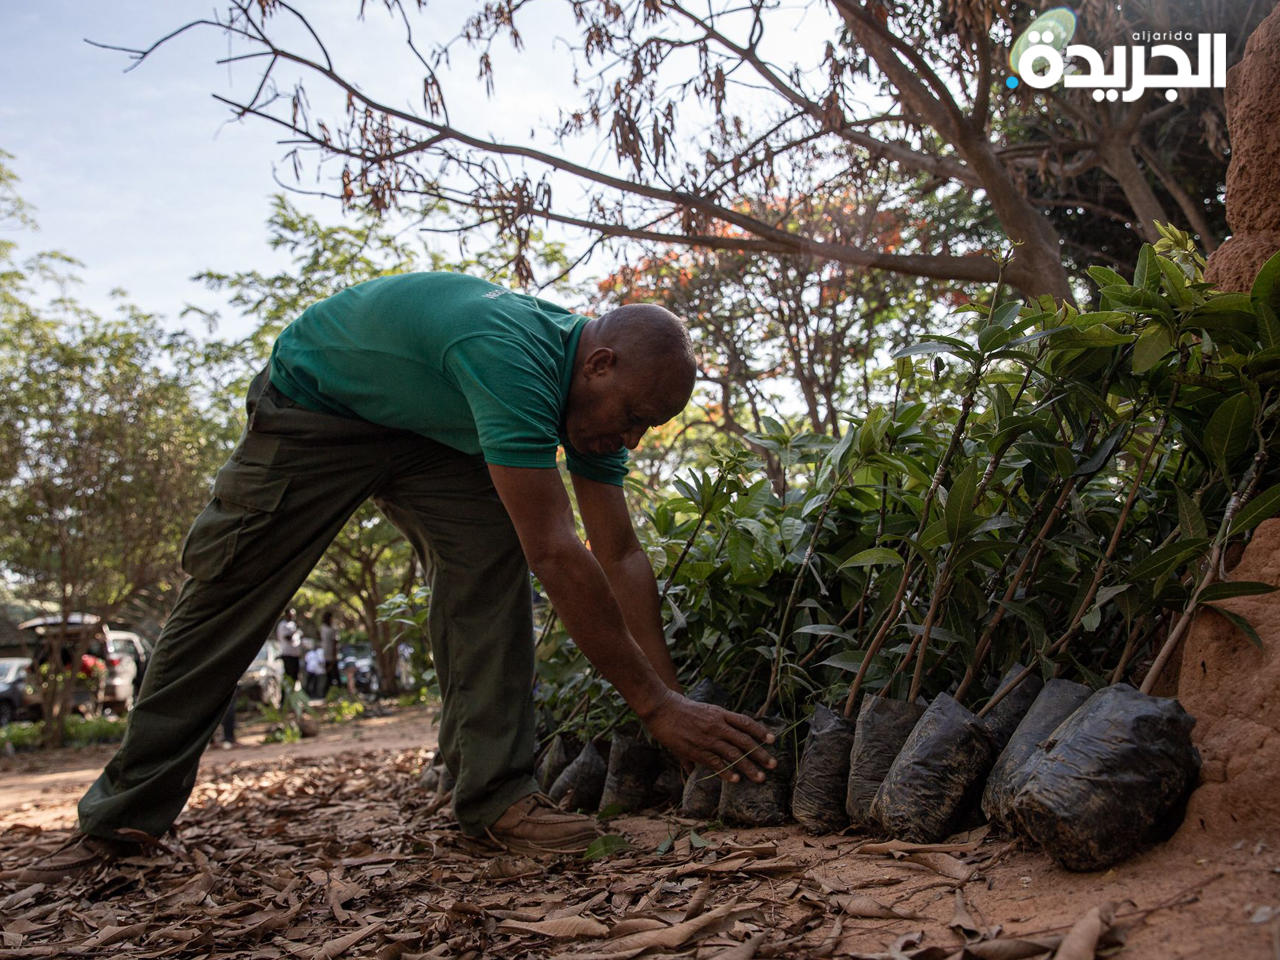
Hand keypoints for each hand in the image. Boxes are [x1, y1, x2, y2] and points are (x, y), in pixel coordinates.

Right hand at [641, 691, 776, 783]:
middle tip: (773, 765)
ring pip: (733, 754)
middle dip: (760, 754)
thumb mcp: (701, 711)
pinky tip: (735, 780)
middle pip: (744, 741)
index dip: (760, 731)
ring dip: (748, 767)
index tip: (772, 740)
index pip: (745, 722)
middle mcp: (717, 725)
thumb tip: (719, 735)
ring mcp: (707, 738)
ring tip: (760, 778)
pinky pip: (715, 762)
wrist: (661, 707)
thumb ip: (711, 725)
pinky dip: (726, 771)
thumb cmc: (680, 708)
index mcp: (720, 713)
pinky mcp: (696, 749)